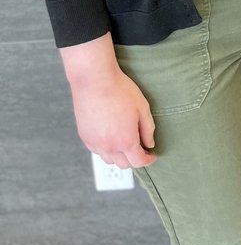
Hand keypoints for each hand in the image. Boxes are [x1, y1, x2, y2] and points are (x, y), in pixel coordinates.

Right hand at [60, 34, 156, 168]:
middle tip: (141, 149)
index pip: (138, 161)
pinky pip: (97, 151)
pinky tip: (111, 138)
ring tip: (126, 143)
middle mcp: (108, 146)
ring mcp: (94, 143)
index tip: (152, 155)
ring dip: (119, 156)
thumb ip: (148, 129)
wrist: (94, 80)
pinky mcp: (84, 137)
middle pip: (123, 164)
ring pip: (109, 160)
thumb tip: (149, 144)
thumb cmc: (120, 90)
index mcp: (125, 140)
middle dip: (134, 159)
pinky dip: (106, 149)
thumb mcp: (142, 107)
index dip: (148, 160)